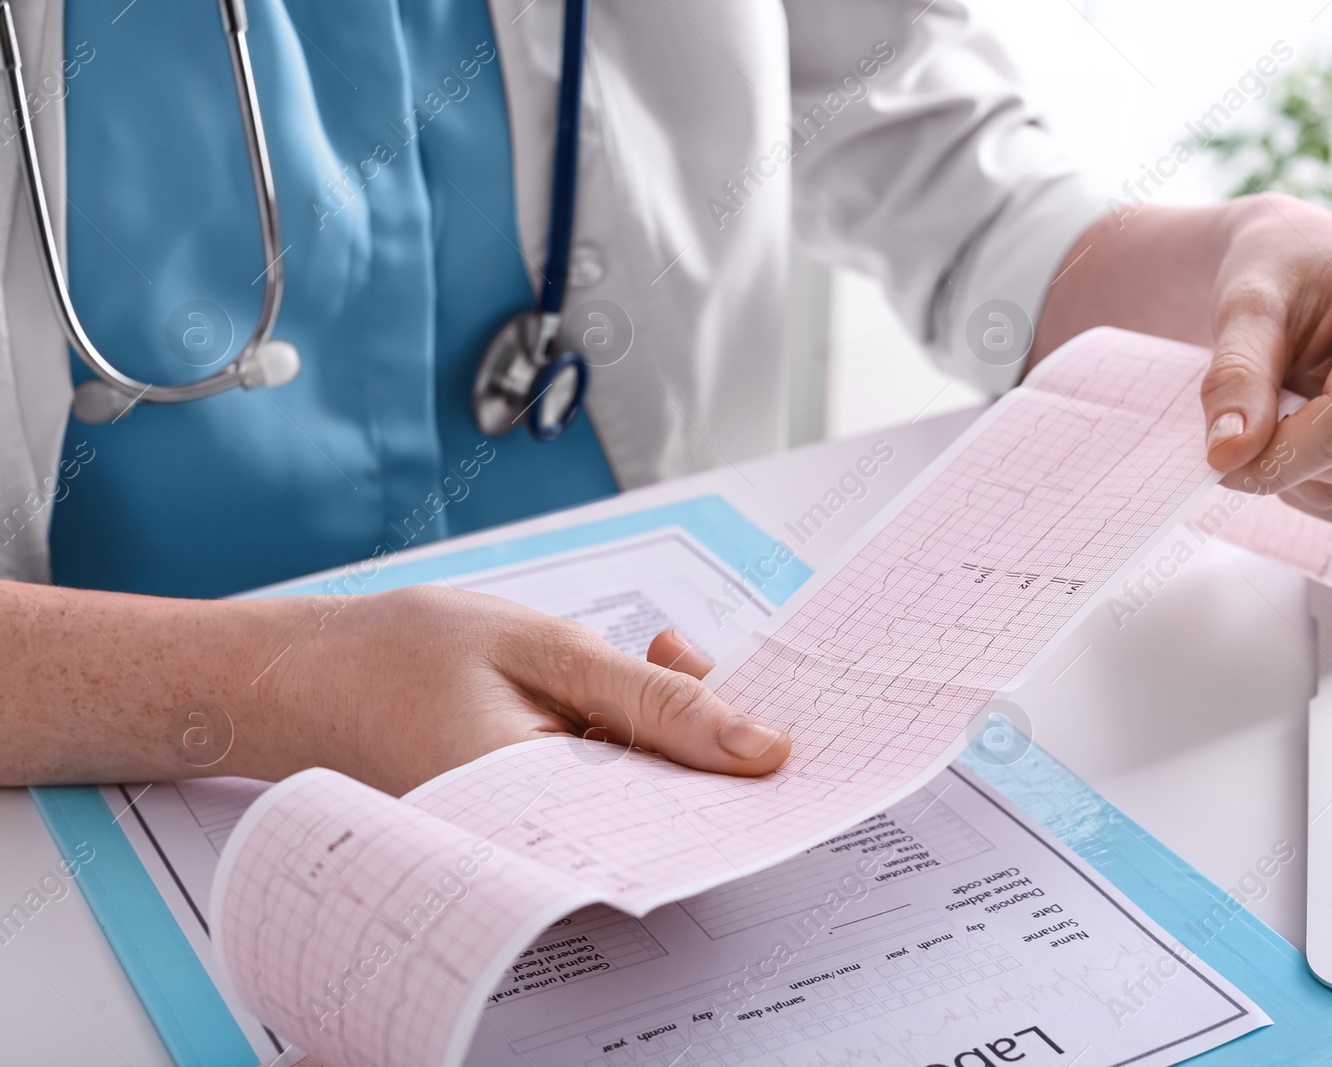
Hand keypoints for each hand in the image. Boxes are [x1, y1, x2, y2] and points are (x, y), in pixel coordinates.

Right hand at [271, 586, 788, 794]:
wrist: (308, 675)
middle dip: (708, 747)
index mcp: (543, 811)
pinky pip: (608, 791)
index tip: (791, 744)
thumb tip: (758, 748)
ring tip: (666, 666)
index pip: (681, 822)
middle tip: (719, 679)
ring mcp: (535, 841)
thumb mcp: (547, 650)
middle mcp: (542, 849)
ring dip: (669, 735)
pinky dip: (633, 741)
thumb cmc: (404, 653)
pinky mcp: (532, 822)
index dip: (741, 781)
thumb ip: (654, 700)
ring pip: (644, 799)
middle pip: (672, 816)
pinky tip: (630, 686)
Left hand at [1199, 194, 1331, 528]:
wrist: (1306, 264)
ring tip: (1282, 408)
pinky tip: (1303, 440)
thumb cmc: (1281, 272)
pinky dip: (1318, 492)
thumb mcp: (1246, 306)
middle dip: (1283, 456)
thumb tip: (1227, 456)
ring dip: (1297, 475)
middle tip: (1246, 414)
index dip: (1284, 455)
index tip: (1220, 465)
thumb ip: (1235, 377)